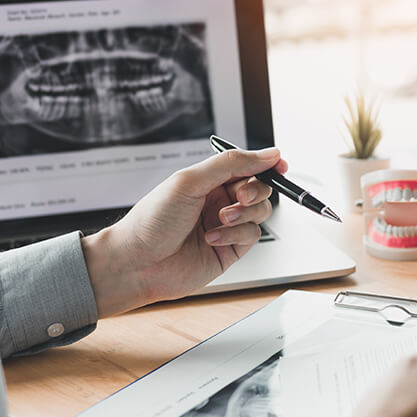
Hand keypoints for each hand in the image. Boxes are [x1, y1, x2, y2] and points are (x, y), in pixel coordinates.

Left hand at [82, 148, 287, 316]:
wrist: (137, 263)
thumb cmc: (152, 220)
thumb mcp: (190, 180)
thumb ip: (231, 164)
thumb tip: (268, 153)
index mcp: (208, 180)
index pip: (246, 166)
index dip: (265, 164)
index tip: (279, 164)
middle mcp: (219, 201)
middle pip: (259, 188)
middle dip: (255, 190)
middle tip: (240, 196)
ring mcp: (226, 226)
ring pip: (260, 212)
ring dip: (244, 213)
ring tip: (221, 219)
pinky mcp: (230, 250)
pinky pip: (251, 236)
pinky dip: (235, 234)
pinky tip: (213, 238)